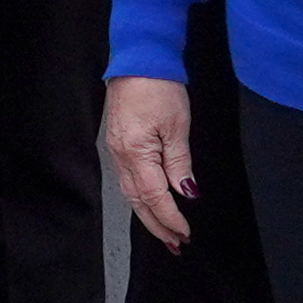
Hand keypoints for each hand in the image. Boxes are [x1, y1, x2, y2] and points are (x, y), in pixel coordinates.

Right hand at [105, 76, 197, 249]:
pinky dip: (140, 197)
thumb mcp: (177, 125)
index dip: (170, 219)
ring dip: (147, 215)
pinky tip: (150, 202)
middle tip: (175, 244)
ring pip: (130, 193)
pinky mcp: (118, 142)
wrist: (137, 58)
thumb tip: (186, 192)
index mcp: (135, 153)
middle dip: (157, 226)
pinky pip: (127, 179)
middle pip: (137, 202)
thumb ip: (179, 163)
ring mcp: (116, 149)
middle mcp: (120, 155)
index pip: (154, 197)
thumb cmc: (159, 85)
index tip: (186, 234)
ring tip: (165, 231)